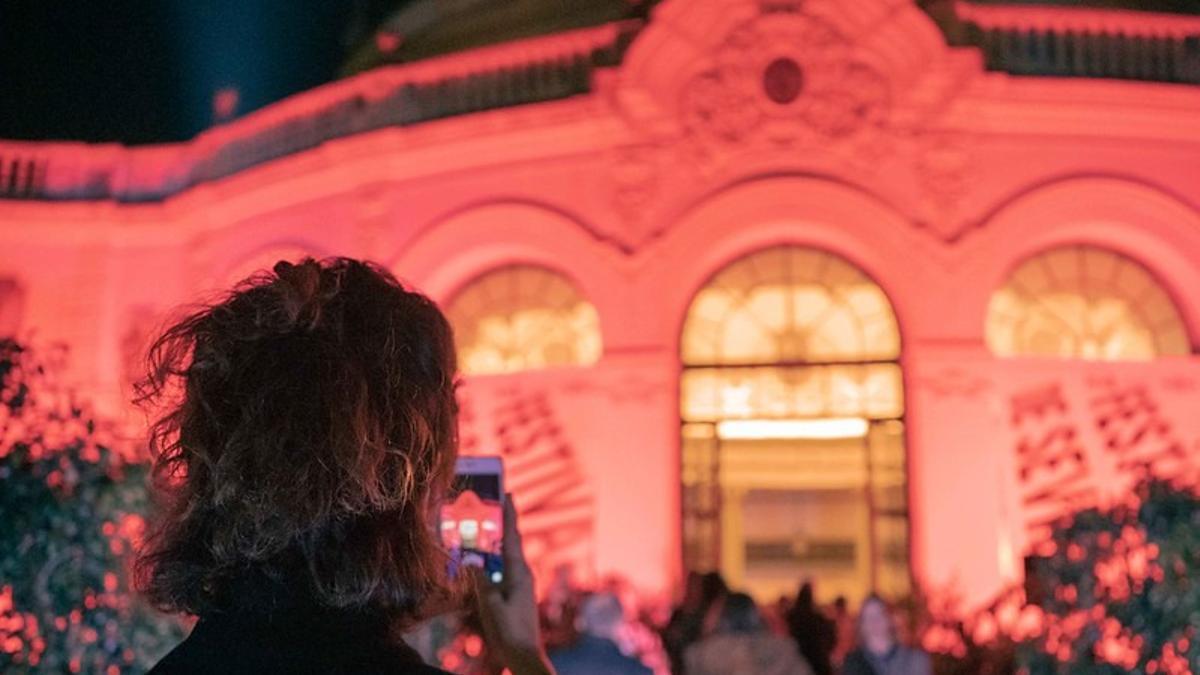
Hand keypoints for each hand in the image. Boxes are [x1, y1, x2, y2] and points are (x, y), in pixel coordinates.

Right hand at [475, 494, 554, 674]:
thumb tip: (473, 562)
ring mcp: (520, 584)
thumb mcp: (490, 605)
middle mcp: (522, 574)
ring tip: (481, 531)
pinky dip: (492, 562)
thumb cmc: (509, 631)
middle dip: (501, 524)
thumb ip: (481, 582)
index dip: (510, 514)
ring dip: (493, 544)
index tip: (508, 493)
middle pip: (509, 543)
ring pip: (505, 557)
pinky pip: (502, 570)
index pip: (511, 536)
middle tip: (491, 505)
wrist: (523, 654)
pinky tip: (482, 563)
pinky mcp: (516, 593)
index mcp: (518, 572)